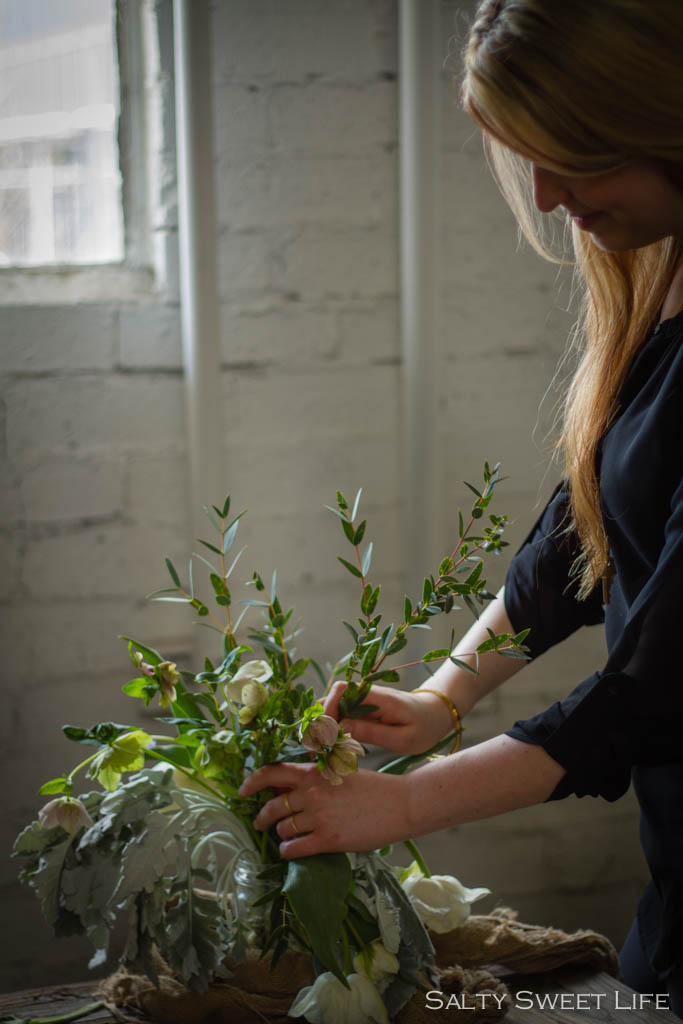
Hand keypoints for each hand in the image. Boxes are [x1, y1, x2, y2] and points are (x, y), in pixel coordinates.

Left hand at [239, 761, 410, 857]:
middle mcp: (312, 792)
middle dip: (262, 817)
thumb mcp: (340, 772)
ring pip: (283, 829)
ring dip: (281, 835)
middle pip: (273, 807)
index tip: (242, 791)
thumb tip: (286, 788)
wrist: (400, 804)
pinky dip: (287, 851)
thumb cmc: (374, 787)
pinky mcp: (328, 840)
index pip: (272, 772)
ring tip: (286, 837)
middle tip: (261, 822)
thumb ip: (314, 778)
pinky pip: (295, 848)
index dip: (252, 782)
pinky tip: (290, 851)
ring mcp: (319, 817)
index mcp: (314, 772)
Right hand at [324, 681, 453, 754]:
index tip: (326, 735)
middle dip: (321, 719)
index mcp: (378, 697)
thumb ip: (372, 732)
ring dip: (324, 724)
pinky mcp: (362, 709)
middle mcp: (367, 694)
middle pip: (332, 696)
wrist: (435, 715)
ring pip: (333, 705)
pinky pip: (341, 713)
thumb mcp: (402, 738)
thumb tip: (341, 727)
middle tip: (319, 746)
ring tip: (322, 748)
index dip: (328, 709)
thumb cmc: (423, 728)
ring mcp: (363, 700)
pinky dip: (333, 727)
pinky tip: (333, 744)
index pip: (342, 691)